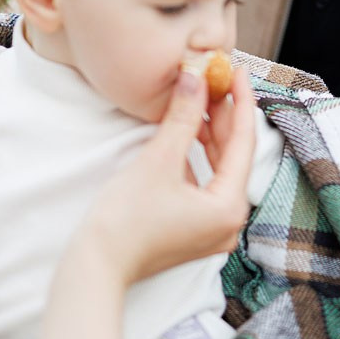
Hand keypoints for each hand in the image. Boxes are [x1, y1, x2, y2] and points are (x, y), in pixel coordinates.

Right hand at [76, 63, 255, 287]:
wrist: (96, 267)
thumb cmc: (124, 219)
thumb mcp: (158, 159)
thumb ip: (183, 116)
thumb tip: (196, 77)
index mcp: (230, 206)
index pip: (243, 142)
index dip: (241, 102)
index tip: (237, 71)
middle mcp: (230, 221)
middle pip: (234, 156)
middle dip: (224, 116)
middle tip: (216, 80)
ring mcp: (214, 228)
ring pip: (221, 169)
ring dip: (210, 135)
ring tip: (201, 99)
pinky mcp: (196, 229)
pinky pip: (207, 183)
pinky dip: (200, 158)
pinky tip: (188, 134)